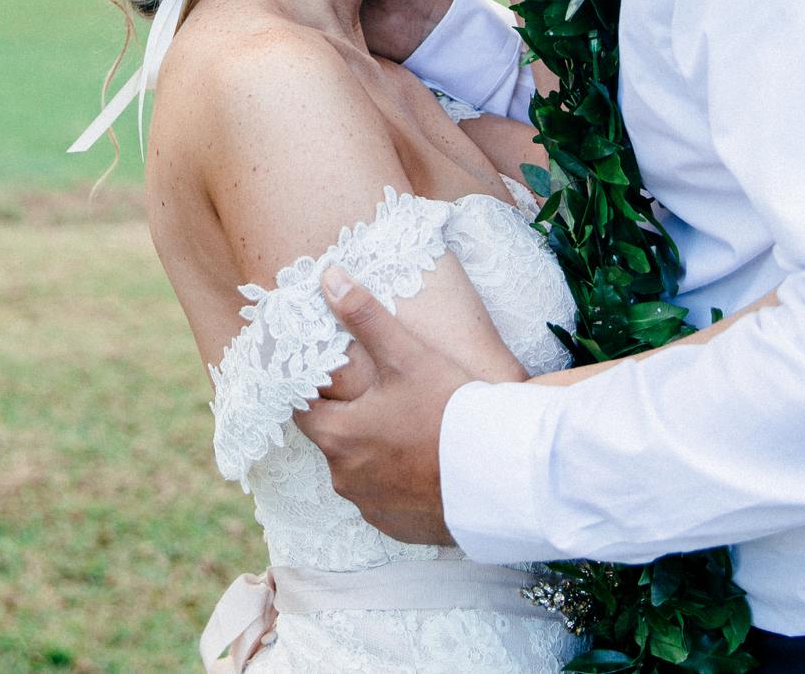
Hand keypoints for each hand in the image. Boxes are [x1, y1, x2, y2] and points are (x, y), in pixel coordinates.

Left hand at [291, 264, 475, 546]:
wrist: (500, 474)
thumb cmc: (450, 410)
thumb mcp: (405, 355)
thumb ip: (363, 315)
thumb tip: (328, 276)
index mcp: (338, 435)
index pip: (304, 409)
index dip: (314, 390)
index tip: (328, 377)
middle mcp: (345, 478)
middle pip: (334, 440)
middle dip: (350, 420)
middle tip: (380, 398)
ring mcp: (372, 508)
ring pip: (360, 472)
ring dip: (374, 454)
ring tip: (407, 431)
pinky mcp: (400, 528)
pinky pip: (387, 502)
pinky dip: (398, 484)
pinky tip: (423, 465)